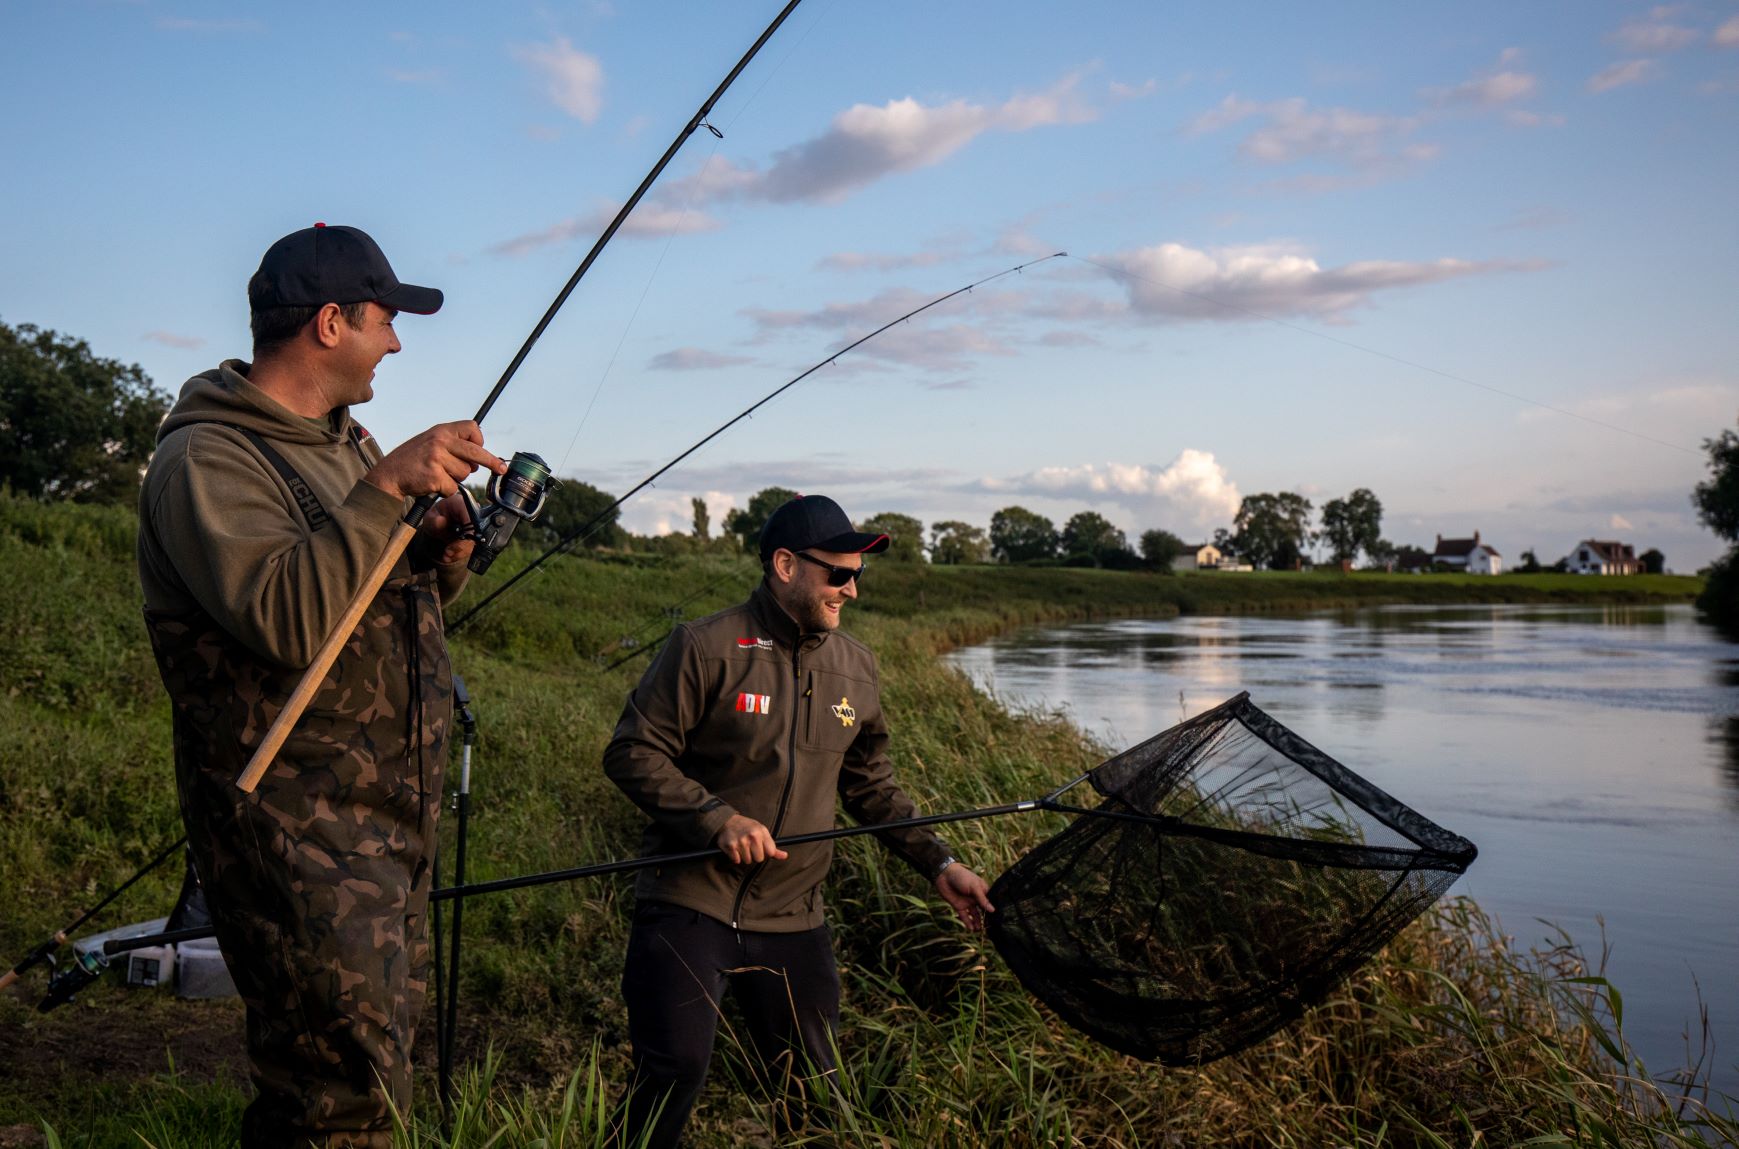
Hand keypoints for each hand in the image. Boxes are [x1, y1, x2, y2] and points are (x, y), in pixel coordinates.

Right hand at [366, 420, 505, 499]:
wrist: (388, 476)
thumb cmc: (412, 460)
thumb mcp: (430, 442)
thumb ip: (452, 445)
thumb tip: (477, 459)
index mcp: (441, 431)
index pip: (472, 427)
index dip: (479, 441)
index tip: (481, 450)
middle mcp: (440, 441)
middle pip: (475, 452)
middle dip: (491, 462)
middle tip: (502, 469)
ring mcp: (437, 458)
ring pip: (464, 473)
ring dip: (455, 478)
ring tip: (437, 474)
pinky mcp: (434, 476)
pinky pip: (453, 488)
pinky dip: (445, 490)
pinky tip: (431, 483)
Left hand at [420, 489, 474, 565]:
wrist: (436, 527)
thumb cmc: (434, 519)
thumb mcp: (429, 519)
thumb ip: (433, 521)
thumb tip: (441, 521)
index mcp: (462, 504)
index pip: (471, 517)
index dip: (468, 531)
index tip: (457, 542)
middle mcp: (472, 514)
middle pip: (475, 531)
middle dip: (462, 545)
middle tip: (448, 552)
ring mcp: (475, 525)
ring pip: (474, 541)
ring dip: (460, 551)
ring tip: (447, 556)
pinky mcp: (474, 536)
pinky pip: (471, 547)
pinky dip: (460, 553)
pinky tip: (450, 556)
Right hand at [715, 815, 787, 864]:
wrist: (727, 821)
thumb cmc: (747, 827)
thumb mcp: (761, 831)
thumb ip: (773, 846)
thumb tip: (785, 856)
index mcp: (761, 831)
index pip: (770, 852)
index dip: (766, 852)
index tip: (761, 848)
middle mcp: (752, 836)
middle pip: (759, 859)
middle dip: (754, 855)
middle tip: (749, 847)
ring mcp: (741, 841)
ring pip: (747, 861)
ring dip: (744, 856)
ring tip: (741, 846)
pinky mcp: (730, 846)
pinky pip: (737, 860)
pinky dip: (735, 857)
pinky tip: (734, 848)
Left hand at [935, 864, 994, 931]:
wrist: (944, 875)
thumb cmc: (961, 876)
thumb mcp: (974, 887)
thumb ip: (982, 899)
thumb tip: (993, 910)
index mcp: (982, 891)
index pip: (990, 902)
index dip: (993, 910)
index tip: (998, 920)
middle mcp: (976, 898)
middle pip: (983, 910)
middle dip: (986, 919)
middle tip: (989, 928)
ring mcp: (968, 902)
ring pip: (974, 915)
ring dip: (977, 922)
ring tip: (980, 930)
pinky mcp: (959, 906)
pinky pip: (964, 916)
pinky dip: (968, 922)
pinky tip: (971, 929)